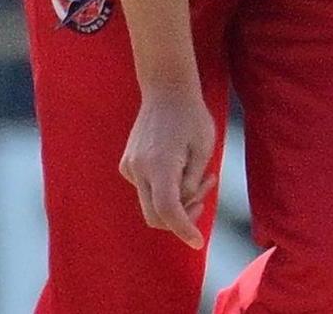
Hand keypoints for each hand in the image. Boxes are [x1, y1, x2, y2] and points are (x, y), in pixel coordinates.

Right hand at [119, 86, 218, 247]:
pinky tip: (181, 169)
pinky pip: (147, 189)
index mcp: (160, 164)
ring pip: (151, 203)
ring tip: (201, 177)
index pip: (168, 210)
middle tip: (204, 198)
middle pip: (156, 215)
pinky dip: (165, 189)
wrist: (166, 90)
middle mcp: (139, 169)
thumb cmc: (192, 117)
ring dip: (176, 200)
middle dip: (182, 217)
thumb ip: (191, 182)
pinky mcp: (128, 164)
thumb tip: (182, 206)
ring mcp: (130, 167)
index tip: (198, 242)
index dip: (183, 229)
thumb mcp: (204, 149)